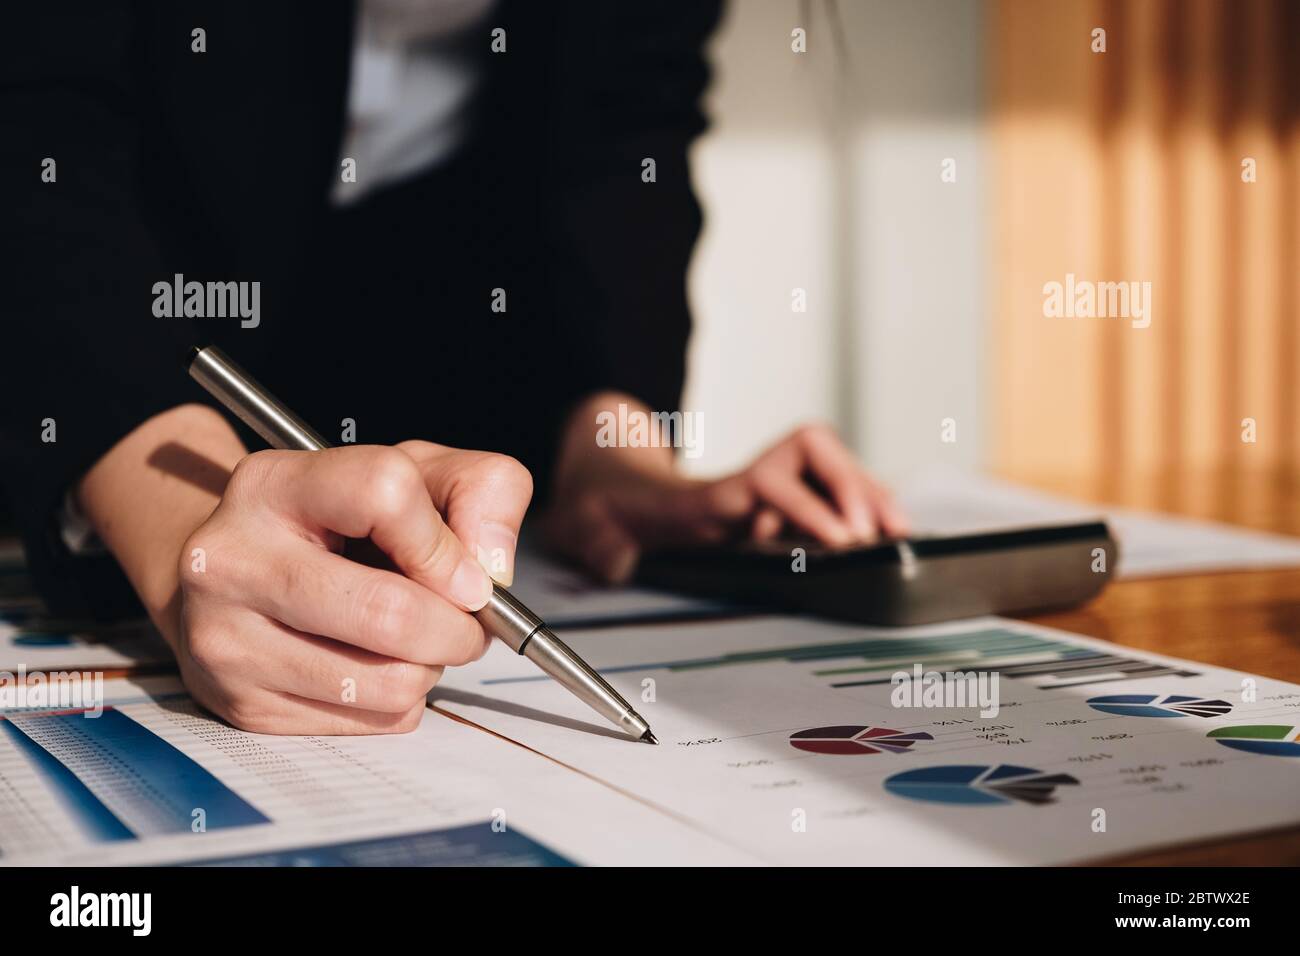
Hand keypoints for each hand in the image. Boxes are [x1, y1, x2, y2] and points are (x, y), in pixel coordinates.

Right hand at [176, 442, 531, 733]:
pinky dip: (399, 701)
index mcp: (275, 484)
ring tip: (415, 640)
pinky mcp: (244, 706)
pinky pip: (371, 723)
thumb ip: (479, 489)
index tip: (467, 575)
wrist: (236, 576)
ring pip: (389, 681)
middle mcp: (234, 558)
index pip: (385, 493)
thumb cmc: (337, 521)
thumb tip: (490, 569)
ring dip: (431, 667)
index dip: (445, 544)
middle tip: (467, 624)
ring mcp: (228, 639)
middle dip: (457, 628)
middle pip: (390, 613)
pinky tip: (375, 665)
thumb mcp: (413, 474)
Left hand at [541, 396, 906, 583]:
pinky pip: (826, 490)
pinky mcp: (773, 501)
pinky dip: (861, 500)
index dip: (802, 505)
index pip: (764, 483)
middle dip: (851, 484)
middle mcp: (740, 481)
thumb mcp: (590, 527)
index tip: (837, 536)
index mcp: (702, 493)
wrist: (602, 485)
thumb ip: (601, 544)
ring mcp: (761, 486)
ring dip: (867, 488)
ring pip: (827, 465)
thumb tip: (616, 558)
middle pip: (812, 453)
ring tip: (899, 527)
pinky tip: (886, 523)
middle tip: (876, 531)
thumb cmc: (603, 506)